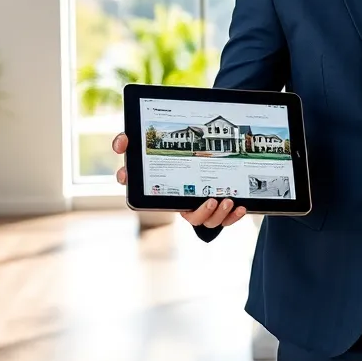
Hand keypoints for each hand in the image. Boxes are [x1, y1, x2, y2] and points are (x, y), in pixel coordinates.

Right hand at [112, 132, 249, 228]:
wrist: (202, 165)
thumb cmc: (177, 157)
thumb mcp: (158, 146)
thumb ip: (137, 140)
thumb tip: (121, 141)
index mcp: (158, 184)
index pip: (138, 187)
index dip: (135, 182)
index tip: (155, 184)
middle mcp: (177, 200)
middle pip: (187, 213)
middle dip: (200, 212)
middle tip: (211, 200)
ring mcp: (196, 208)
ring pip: (206, 220)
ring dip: (218, 213)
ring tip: (228, 200)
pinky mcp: (213, 211)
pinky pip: (223, 219)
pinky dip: (232, 216)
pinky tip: (240, 206)